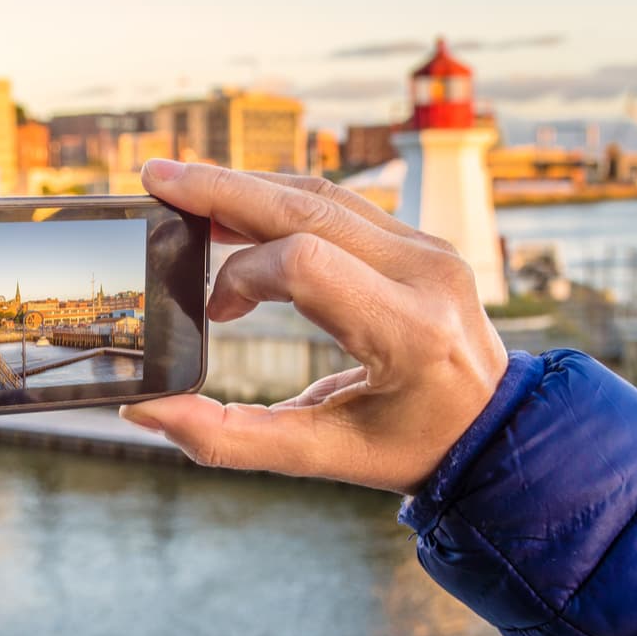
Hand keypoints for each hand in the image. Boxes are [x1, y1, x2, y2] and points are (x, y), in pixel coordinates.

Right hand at [121, 159, 508, 495]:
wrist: (493, 427)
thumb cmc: (405, 446)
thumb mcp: (318, 455)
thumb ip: (227, 437)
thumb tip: (143, 409)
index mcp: (408, 332)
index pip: (305, 263)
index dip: (241, 274)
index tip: (217, 310)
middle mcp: (426, 274)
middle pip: (307, 205)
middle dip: (222, 189)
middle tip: (155, 180)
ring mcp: (428, 247)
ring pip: (320, 191)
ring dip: (245, 187)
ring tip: (184, 193)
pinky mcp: (417, 237)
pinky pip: (337, 201)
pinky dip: (277, 199)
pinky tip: (234, 210)